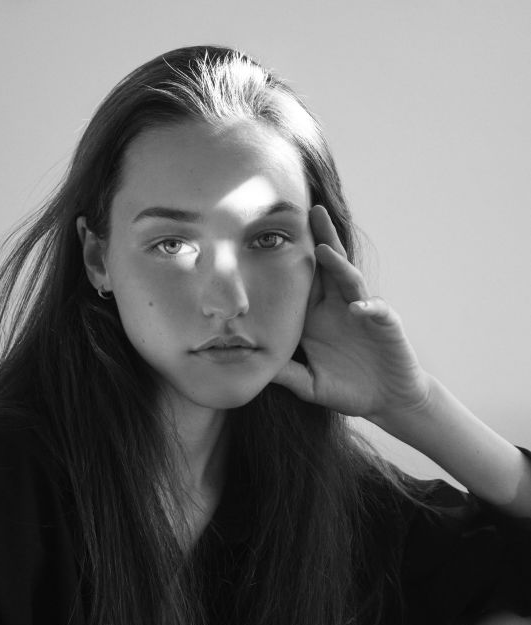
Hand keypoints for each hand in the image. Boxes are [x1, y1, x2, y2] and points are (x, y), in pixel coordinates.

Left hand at [273, 205, 430, 424]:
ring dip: (339, 264)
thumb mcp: (309, 384)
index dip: (289, 263)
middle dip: (321, 239)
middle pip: (328, 267)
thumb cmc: (348, 390)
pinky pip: (377, 311)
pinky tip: (357, 309)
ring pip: (350, 280)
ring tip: (325, 249)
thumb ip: (284, 375)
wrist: (387, 400)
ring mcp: (363, 313)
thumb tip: (250, 368)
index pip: (301, 284)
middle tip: (310, 212)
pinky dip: (368, 308)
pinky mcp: (386, 324)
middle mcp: (339, 308)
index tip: (272, 238)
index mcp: (316, 318)